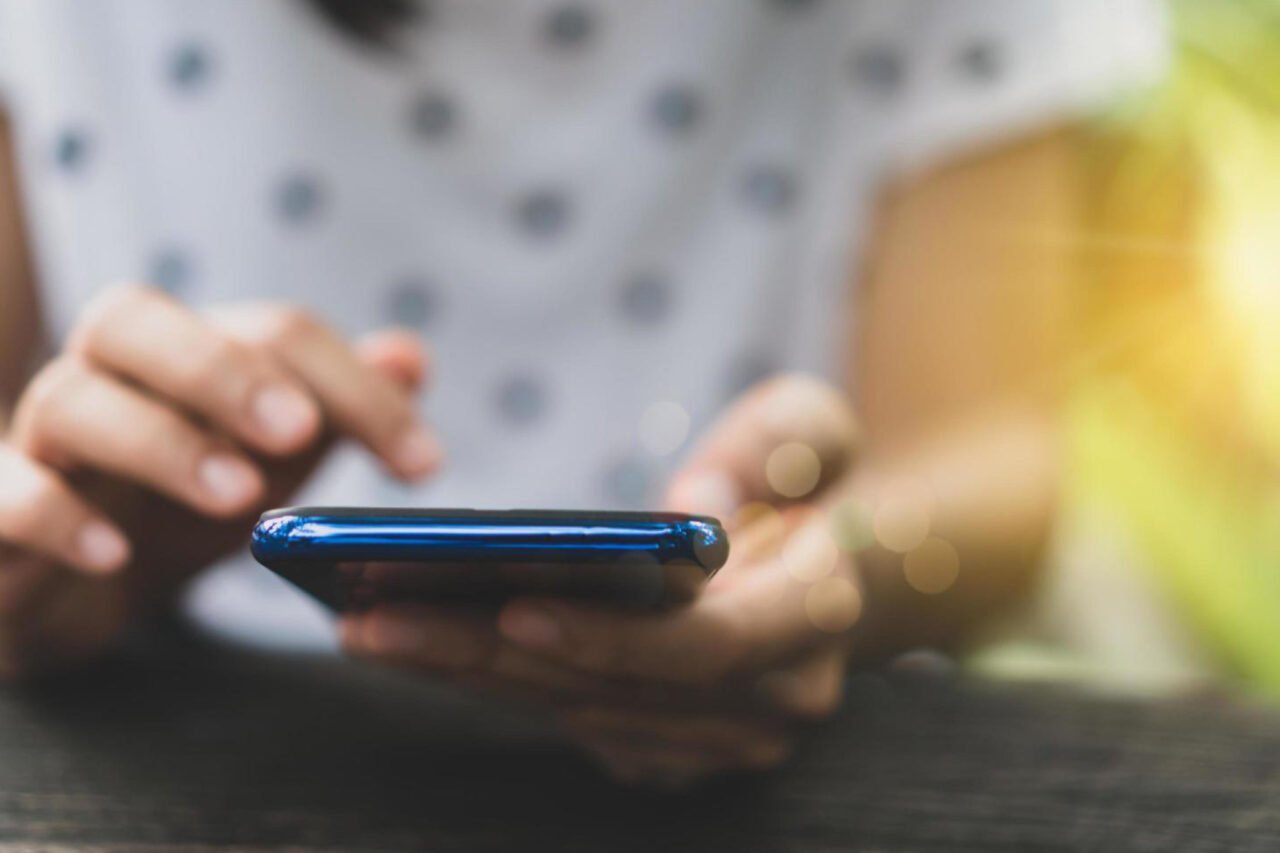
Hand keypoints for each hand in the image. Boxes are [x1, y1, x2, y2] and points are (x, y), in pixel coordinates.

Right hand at [0, 285, 438, 676]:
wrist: (76, 586)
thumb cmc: (182, 504)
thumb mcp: (273, 457)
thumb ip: (339, 405)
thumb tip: (411, 355)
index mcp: (188, 353)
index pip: (271, 331)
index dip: (354, 388)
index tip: (424, 465)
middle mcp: (106, 375)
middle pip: (134, 320)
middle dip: (225, 370)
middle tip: (300, 433)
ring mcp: (39, 440)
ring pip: (70, 400)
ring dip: (161, 442)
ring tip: (239, 498)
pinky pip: (3, 493)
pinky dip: (53, 514)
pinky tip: (113, 552)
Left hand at [341, 374, 860, 786]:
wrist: (835, 566)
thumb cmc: (815, 482)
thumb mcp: (814, 430)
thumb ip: (778, 447)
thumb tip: (693, 504)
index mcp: (813, 622)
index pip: (707, 650)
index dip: (611, 636)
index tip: (514, 605)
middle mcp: (767, 703)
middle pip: (612, 693)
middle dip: (489, 658)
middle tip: (375, 618)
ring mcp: (714, 738)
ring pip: (575, 714)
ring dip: (469, 676)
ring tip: (368, 625)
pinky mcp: (665, 745)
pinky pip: (566, 717)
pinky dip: (490, 682)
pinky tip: (412, 644)